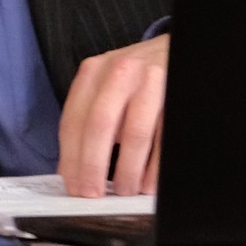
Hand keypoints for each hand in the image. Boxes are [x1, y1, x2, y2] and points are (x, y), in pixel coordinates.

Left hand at [57, 34, 167, 196]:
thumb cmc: (134, 77)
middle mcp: (119, 72)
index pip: (74, 121)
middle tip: (93, 194)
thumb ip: (89, 119)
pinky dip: (154, 167)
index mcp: (93, 72)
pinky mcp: (175, 92)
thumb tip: (77, 171)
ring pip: (134, 134)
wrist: (172, 50)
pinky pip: (163, 137)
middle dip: (93, 166)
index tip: (72, 186)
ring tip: (124, 190)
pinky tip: (148, 183)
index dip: (71, 159)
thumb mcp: (105, 86)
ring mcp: (150, 81)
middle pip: (99, 125)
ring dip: (127, 170)